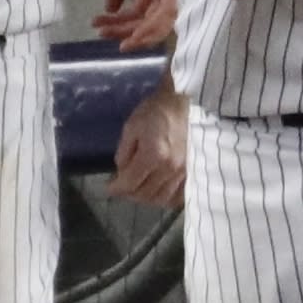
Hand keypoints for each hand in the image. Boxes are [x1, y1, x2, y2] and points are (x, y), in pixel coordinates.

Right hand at [93, 0, 185, 50]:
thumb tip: (111, 8)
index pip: (138, 12)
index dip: (119, 23)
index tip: (98, 27)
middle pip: (149, 20)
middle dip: (126, 31)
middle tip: (104, 36)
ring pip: (161, 21)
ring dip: (141, 35)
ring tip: (122, 43)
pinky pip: (170, 11)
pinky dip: (154, 26)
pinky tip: (136, 34)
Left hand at [110, 83, 186, 208]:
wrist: (188, 103)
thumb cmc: (157, 111)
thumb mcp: (132, 126)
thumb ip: (124, 152)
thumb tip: (121, 172)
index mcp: (153, 155)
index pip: (129, 183)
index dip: (116, 188)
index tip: (109, 187)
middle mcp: (170, 168)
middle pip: (144, 194)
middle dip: (129, 194)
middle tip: (122, 187)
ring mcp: (184, 173)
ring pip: (161, 199)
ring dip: (146, 198)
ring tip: (138, 189)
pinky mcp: (193, 173)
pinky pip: (178, 197)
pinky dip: (165, 198)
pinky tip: (157, 191)